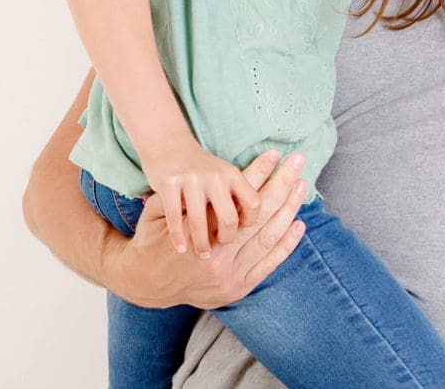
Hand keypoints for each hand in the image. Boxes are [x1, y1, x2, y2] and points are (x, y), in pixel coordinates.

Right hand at [107, 150, 306, 308]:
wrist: (142, 284)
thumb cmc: (150, 239)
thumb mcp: (156, 212)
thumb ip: (182, 199)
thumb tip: (212, 180)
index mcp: (199, 231)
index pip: (238, 195)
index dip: (259, 172)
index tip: (277, 153)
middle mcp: (217, 254)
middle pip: (260, 213)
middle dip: (282, 185)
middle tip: (299, 163)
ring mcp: (228, 275)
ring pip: (268, 237)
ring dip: (288, 210)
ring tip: (302, 188)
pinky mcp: (234, 290)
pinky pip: (268, 264)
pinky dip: (285, 244)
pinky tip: (298, 225)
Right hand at [142, 136, 260, 256]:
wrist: (168, 145)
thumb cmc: (200, 169)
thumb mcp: (224, 175)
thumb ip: (238, 194)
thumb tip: (255, 223)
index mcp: (233, 175)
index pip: (253, 203)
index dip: (251, 222)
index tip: (244, 232)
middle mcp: (216, 176)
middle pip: (229, 217)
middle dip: (227, 237)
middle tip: (222, 248)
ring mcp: (191, 180)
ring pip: (200, 220)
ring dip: (202, 242)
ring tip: (203, 255)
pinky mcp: (168, 183)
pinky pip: (175, 216)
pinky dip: (178, 236)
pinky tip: (181, 249)